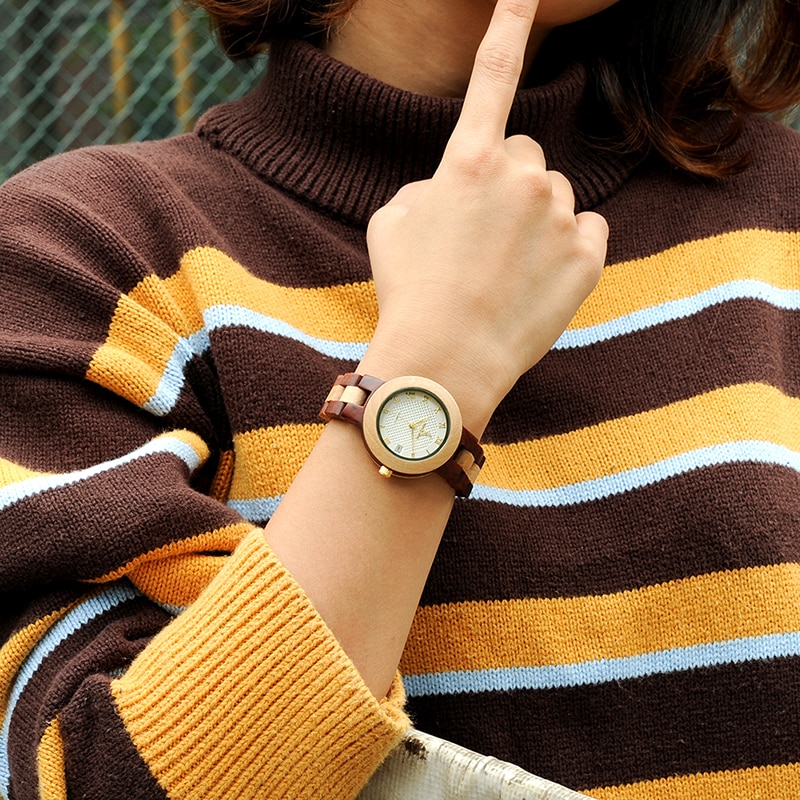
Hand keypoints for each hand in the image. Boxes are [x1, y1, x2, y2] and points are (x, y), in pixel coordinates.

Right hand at [362, 0, 607, 432]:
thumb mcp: (392, 224)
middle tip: (483, 238)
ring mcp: (561, 216)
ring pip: (555, 199)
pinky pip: (588, 231)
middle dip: (507, 185)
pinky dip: (568, 249)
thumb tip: (452, 188)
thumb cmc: (409, 292)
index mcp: (469, 161)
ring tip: (502, 274)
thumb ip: (428, 187)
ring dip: (535, 223)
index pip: (493, 79)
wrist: (445, 362)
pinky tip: (536, 281)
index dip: (506, 28)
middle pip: (525, 158)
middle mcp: (522, 176)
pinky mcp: (589, 256)